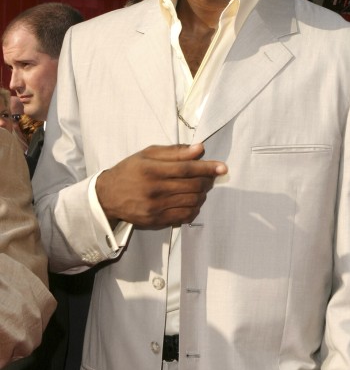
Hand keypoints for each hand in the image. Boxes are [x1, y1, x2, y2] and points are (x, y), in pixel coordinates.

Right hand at [95, 143, 227, 228]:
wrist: (107, 196)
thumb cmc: (130, 171)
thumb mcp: (147, 154)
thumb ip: (174, 152)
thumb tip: (200, 148)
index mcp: (152, 169)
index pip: (186, 168)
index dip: (207, 168)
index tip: (223, 168)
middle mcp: (154, 189)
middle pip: (192, 186)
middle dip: (207, 181)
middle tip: (210, 177)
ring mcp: (155, 207)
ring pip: (191, 201)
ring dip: (202, 194)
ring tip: (201, 188)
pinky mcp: (155, 221)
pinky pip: (184, 216)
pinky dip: (194, 209)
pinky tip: (193, 202)